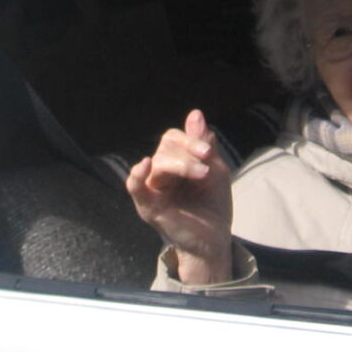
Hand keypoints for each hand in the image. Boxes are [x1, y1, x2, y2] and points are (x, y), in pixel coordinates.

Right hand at [126, 109, 233, 283]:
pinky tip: (145, 165)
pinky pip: (135, 187)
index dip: (190, 138)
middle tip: (206, 169)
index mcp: (174, 161)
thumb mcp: (215, 170)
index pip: (172, 138)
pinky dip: (137, 175)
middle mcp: (160, 172)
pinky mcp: (148, 206)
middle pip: (165, 147)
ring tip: (201, 174)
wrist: (215, 238)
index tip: (207, 152)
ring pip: (158, 162)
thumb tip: (195, 113)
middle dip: (188, 152)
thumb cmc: (213, 204)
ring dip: (181, 164)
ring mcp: (153, 189)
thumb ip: (204, 145)